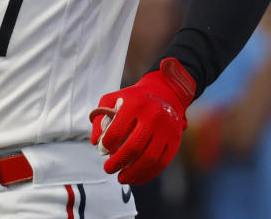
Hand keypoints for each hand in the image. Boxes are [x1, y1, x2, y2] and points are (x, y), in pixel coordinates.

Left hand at [89, 57, 195, 183]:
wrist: (165, 93)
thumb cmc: (133, 99)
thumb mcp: (112, 100)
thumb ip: (100, 118)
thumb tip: (95, 143)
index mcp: (134, 105)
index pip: (117, 130)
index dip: (107, 144)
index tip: (101, 151)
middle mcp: (152, 116)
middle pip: (134, 147)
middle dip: (118, 162)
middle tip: (108, 169)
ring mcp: (166, 129)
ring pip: (149, 158)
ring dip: (133, 172)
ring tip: (121, 178)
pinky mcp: (175, 140)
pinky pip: (162, 163)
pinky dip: (148, 174)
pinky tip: (136, 178)